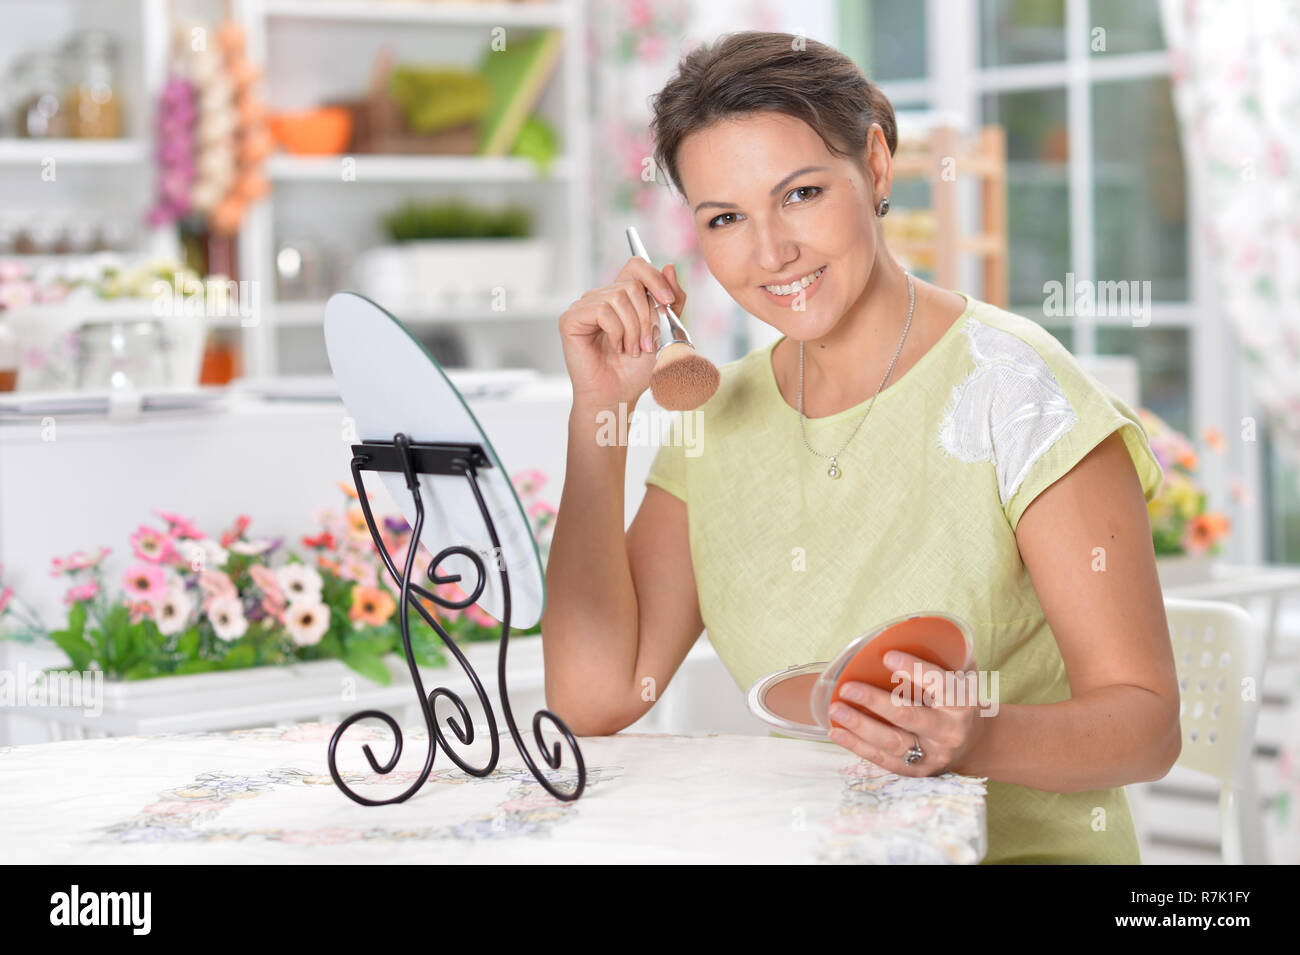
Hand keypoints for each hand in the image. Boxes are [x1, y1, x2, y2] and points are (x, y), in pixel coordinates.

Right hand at [558, 256, 686, 409]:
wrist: (618, 396)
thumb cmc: (637, 369)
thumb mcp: (665, 331)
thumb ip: (672, 300)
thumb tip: (670, 268)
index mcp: (622, 296)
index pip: (636, 265)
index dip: (654, 277)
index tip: (668, 301)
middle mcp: (602, 297)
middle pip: (632, 284)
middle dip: (647, 316)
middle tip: (647, 343)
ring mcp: (584, 306)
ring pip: (618, 297)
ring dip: (632, 328)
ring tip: (632, 349)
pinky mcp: (571, 319)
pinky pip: (601, 310)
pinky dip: (615, 331)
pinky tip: (615, 348)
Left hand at [826, 648, 985, 776]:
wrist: (972, 744)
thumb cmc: (955, 701)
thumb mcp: (959, 679)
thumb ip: (944, 658)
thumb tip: (912, 629)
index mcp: (961, 704)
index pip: (939, 684)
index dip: (915, 669)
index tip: (888, 656)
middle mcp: (948, 731)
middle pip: (909, 716)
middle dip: (876, 702)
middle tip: (848, 687)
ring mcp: (932, 755)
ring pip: (892, 742)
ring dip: (860, 725)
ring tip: (835, 709)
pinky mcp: (916, 771)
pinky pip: (884, 760)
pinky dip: (858, 746)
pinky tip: (837, 732)